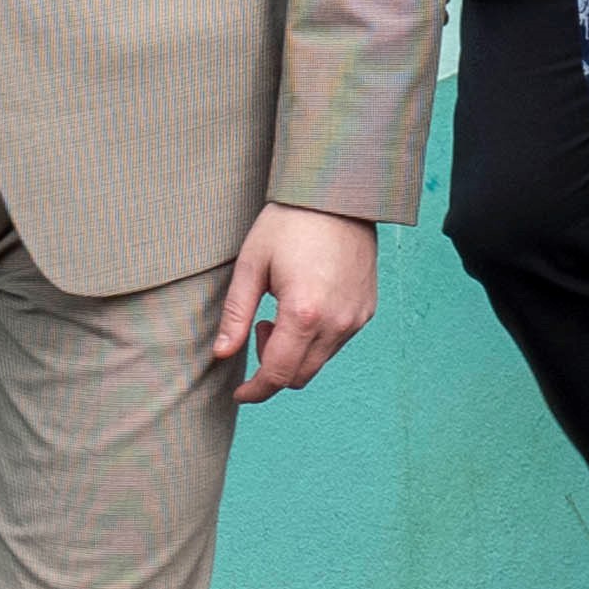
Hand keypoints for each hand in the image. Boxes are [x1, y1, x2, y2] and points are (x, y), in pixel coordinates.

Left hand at [213, 206, 377, 405]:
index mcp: (303, 313)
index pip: (278, 375)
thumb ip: (236, 315)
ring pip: (319, 362)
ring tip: (282, 312)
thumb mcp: (252, 265)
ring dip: (295, 353)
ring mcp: (355, 319)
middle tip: (259, 327)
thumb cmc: (289, 224)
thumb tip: (222, 354)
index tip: (239, 393)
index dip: (255, 391)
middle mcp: (335, 323)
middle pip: (299, 376)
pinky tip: (306, 306)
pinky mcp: (366, 310)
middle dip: (272, 367)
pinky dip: (316, 340)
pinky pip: (337, 343)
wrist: (338, 195)